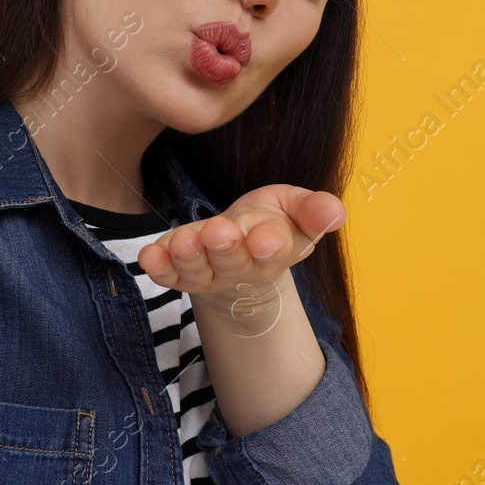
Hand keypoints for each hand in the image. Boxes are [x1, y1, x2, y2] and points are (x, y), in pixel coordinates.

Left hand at [135, 185, 343, 336]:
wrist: (244, 249)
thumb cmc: (274, 224)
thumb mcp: (298, 211)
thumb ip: (314, 210)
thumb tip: (336, 212)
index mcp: (273, 250)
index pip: (274, 247)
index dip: (269, 243)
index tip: (263, 238)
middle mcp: (240, 267)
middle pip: (231, 260)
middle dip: (224, 248)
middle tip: (217, 232)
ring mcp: (208, 272)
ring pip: (197, 269)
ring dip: (188, 258)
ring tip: (182, 241)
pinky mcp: (180, 273)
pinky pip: (168, 274)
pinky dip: (158, 267)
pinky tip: (148, 256)